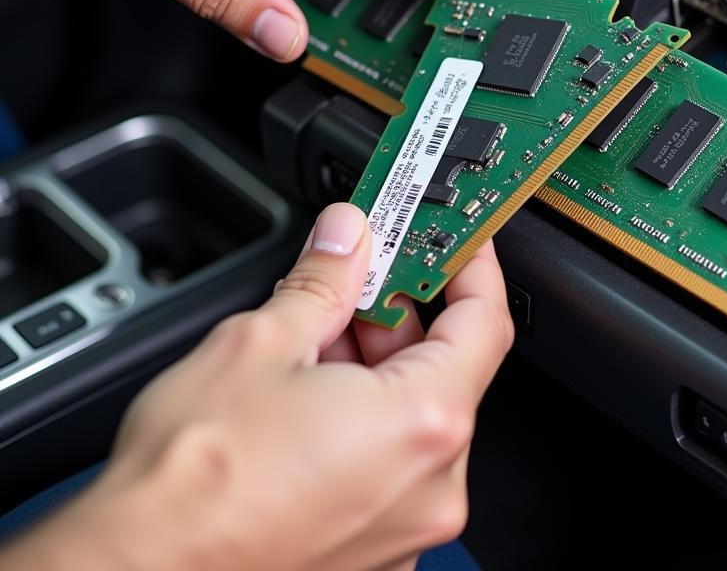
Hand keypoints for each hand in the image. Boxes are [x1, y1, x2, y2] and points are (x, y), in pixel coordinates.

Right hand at [1, 204, 512, 570]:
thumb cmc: (191, 484)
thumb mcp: (259, 342)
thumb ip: (323, 279)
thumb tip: (346, 237)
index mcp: (422, 424)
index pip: (486, 320)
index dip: (469, 266)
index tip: (454, 239)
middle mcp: (429, 485)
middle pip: (445, 369)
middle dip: (401, 315)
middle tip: (359, 275)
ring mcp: (403, 529)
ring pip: (414, 419)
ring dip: (376, 369)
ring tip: (315, 340)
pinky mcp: (371, 554)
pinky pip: (391, 467)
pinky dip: (364, 424)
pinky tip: (311, 401)